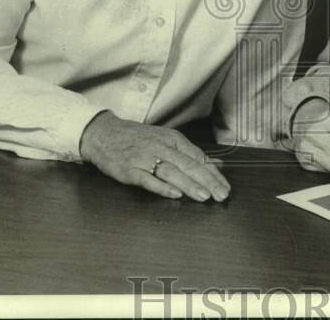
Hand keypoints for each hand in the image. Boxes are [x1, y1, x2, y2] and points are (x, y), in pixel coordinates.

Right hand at [79, 111, 229, 201]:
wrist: (103, 133)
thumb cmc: (137, 138)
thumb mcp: (165, 139)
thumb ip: (190, 153)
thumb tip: (216, 163)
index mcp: (172, 139)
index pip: (198, 157)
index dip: (213, 174)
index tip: (226, 188)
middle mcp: (161, 147)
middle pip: (188, 165)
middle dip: (207, 181)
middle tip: (221, 195)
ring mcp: (144, 158)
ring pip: (171, 172)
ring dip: (189, 185)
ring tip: (203, 196)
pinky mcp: (129, 170)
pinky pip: (147, 179)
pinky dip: (161, 187)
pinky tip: (174, 194)